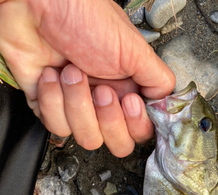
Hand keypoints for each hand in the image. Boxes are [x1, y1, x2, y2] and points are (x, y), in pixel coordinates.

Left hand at [0, 0, 174, 156]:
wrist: (35, 3)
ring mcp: (77, 106)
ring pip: (86, 137)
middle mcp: (104, 102)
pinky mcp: (49, 106)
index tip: (128, 101)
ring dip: (77, 103)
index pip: (140, 132)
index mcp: (128, 89)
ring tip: (71, 71)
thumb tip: (168, 104)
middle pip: (116, 144)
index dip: (135, 125)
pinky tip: (50, 74)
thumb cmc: (84, 15)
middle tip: (100, 89)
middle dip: (107, 119)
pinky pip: (55, 126)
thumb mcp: (134, 48)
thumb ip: (158, 80)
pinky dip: (52, 99)